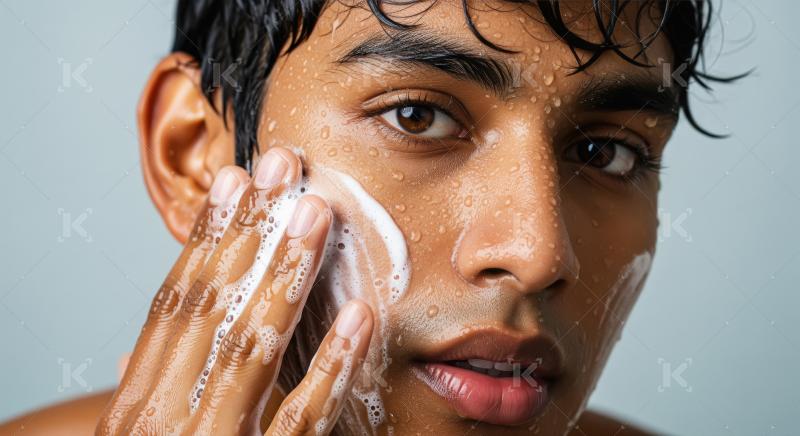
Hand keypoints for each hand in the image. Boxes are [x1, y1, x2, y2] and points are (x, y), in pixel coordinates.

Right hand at [97, 147, 373, 434]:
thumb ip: (146, 398)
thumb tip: (128, 360)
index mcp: (136, 405)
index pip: (173, 305)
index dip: (206, 237)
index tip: (235, 181)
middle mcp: (165, 419)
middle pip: (212, 307)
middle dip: (249, 230)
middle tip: (282, 166)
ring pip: (252, 346)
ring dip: (286, 273)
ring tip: (316, 213)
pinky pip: (302, 419)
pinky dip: (331, 366)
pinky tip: (359, 318)